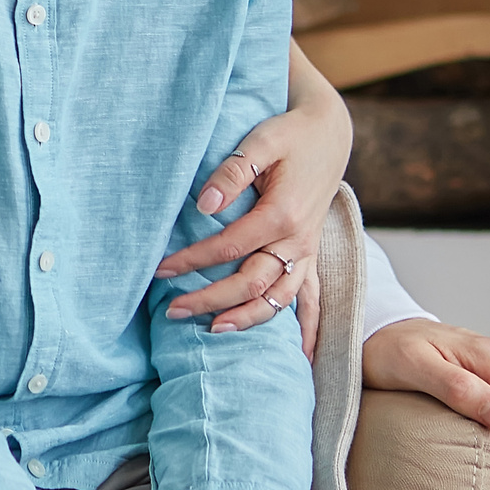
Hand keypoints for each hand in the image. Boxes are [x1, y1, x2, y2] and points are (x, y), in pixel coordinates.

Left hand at [159, 42, 351, 354]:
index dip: (193, 260)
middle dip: (210, 300)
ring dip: (247, 318)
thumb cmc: (289, 135)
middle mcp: (298, 241)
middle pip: (251, 283)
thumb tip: (204, 205)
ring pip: (279, 298)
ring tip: (213, 331)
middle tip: (172, 310)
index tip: (160, 270)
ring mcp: (307, 251)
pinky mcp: (310, 254)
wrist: (329, 133)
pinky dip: (307, 327)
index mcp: (282, 214)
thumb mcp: (260, 141)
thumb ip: (233, 172)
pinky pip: (311, 297)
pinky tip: (302, 356)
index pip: (228, 248)